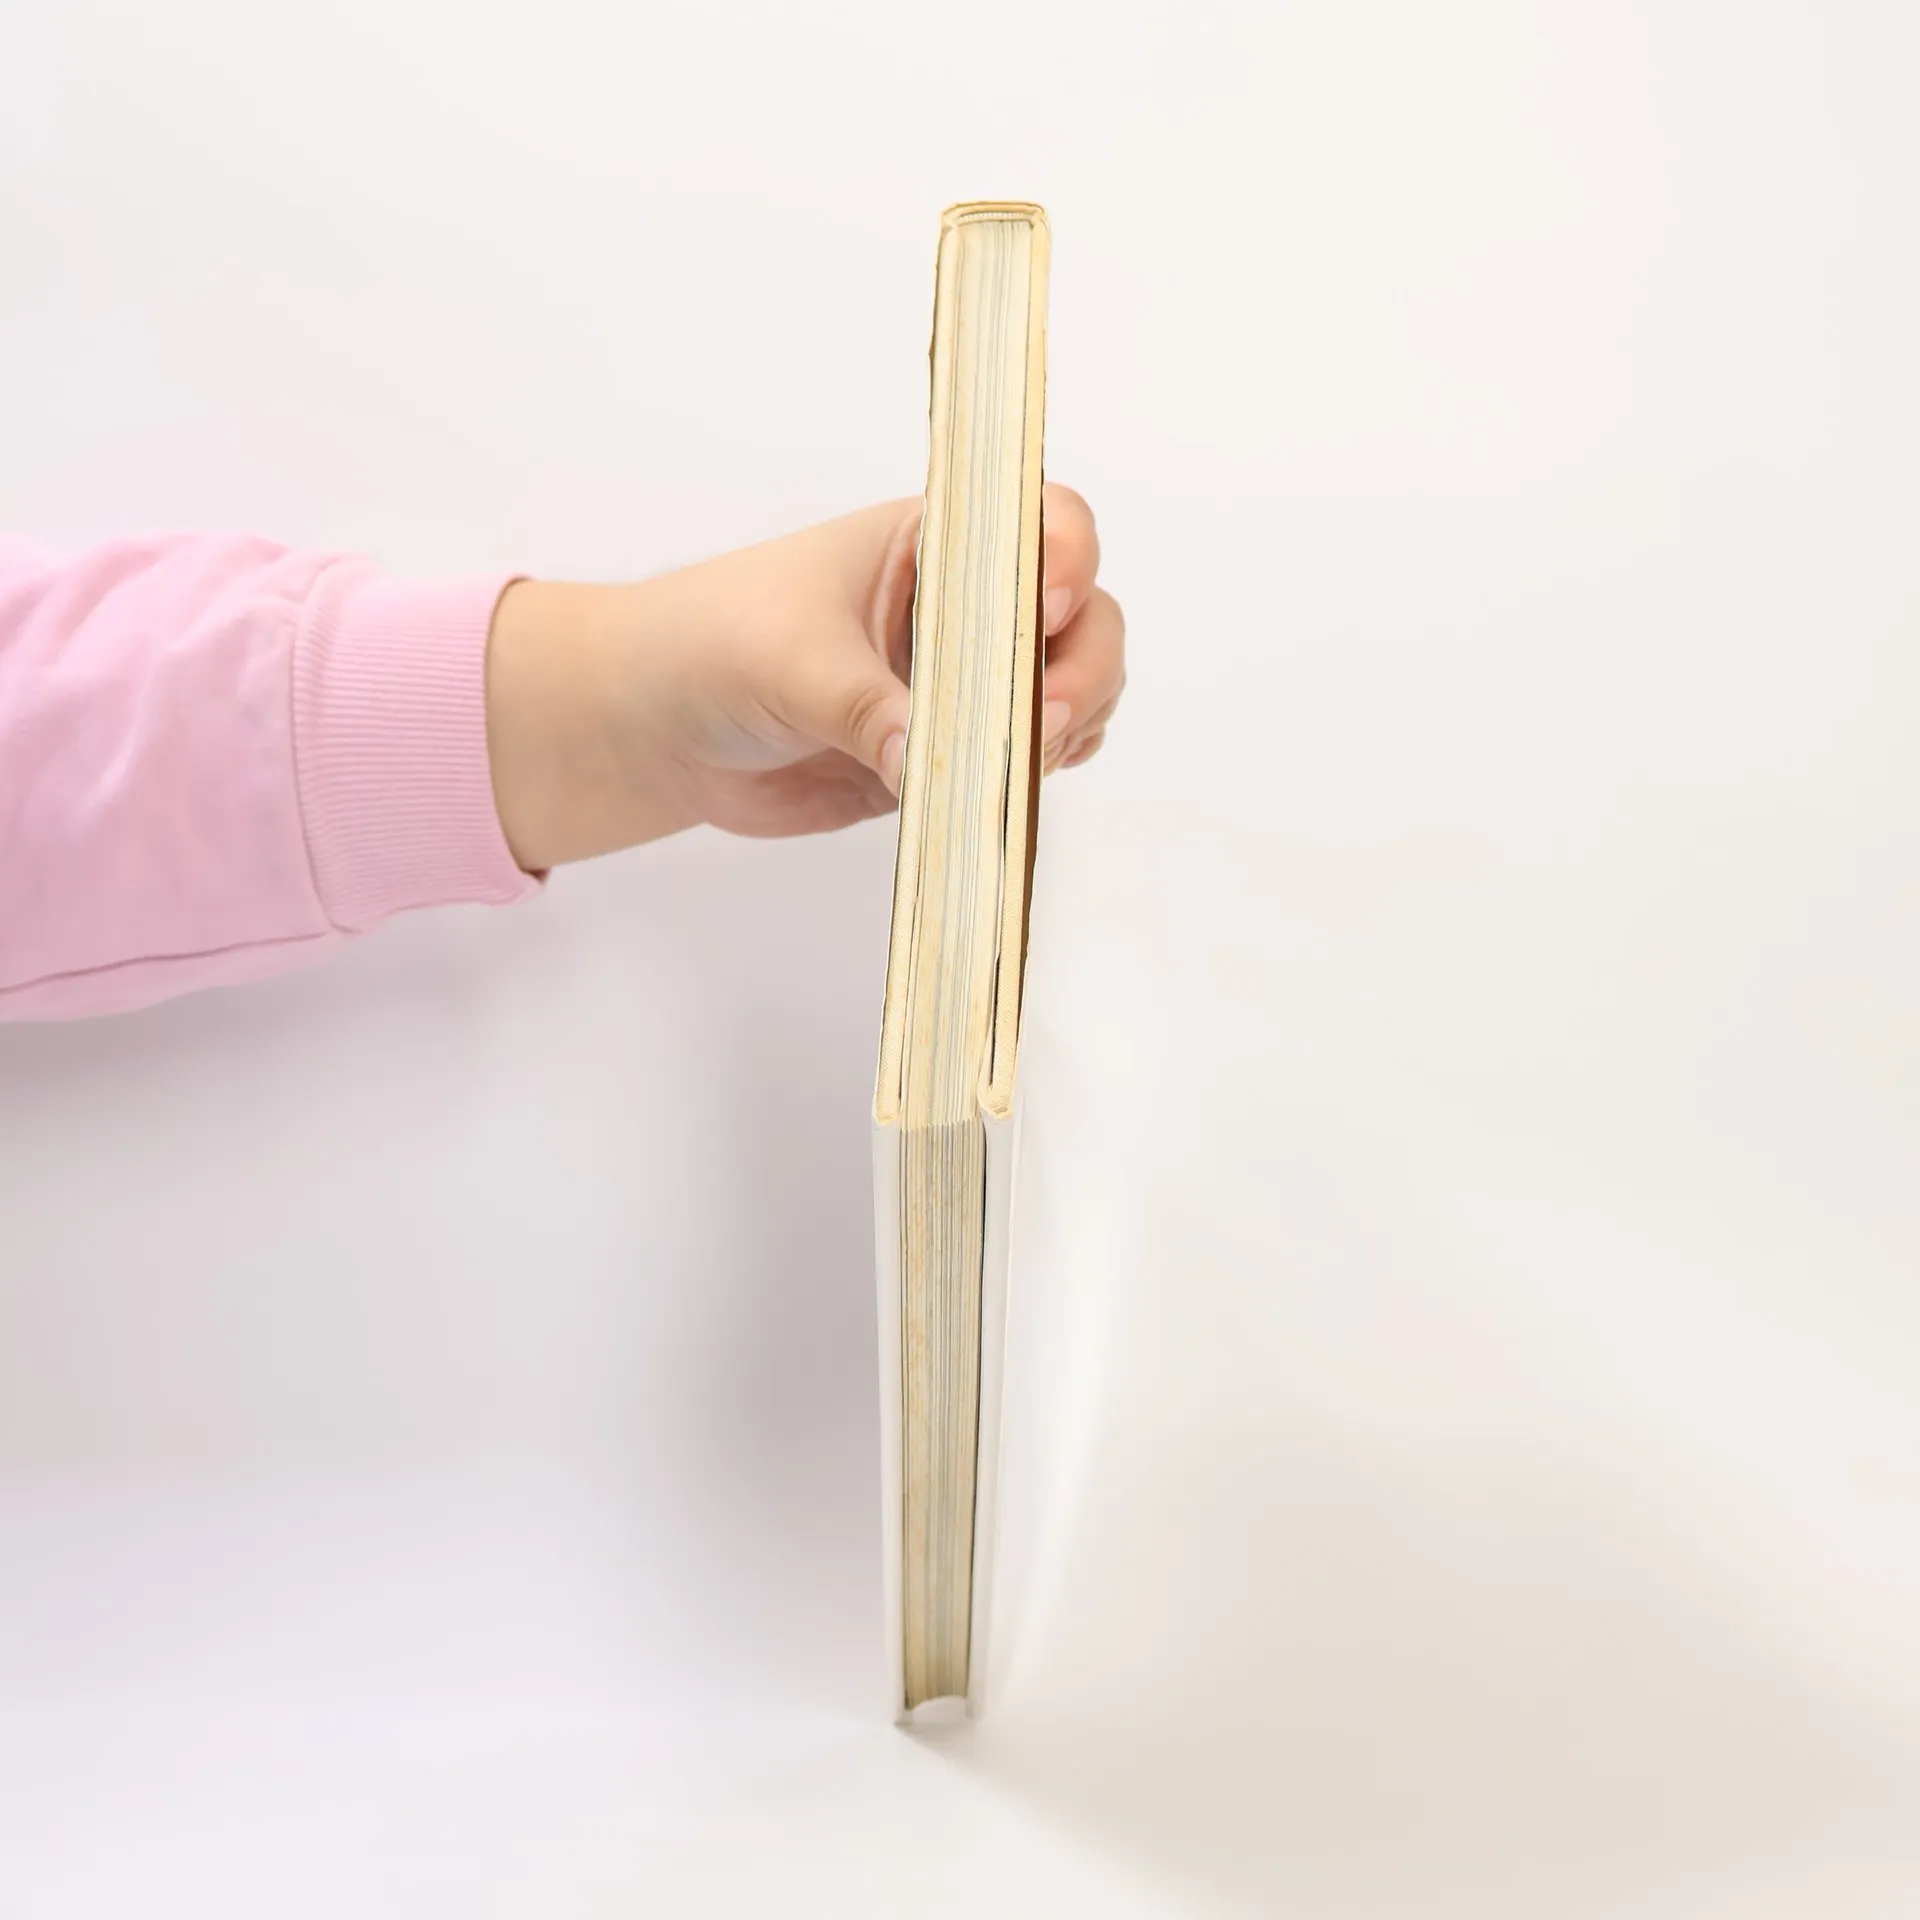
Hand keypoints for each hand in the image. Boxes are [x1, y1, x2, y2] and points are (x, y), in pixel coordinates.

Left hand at [485, 485, 1123, 868]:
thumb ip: (863, 710)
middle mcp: (964, 607)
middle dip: (1081, 669)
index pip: (1041, 523)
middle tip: (1039, 722)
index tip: (1045, 611)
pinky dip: (1039, 778)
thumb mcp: (788, 662)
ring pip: (1069, 694)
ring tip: (1022, 765)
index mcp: (932, 543)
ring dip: (1069, 728)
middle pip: (1083, 618)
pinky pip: (1026, 763)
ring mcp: (965, 683)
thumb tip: (926, 767)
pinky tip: (1015, 791)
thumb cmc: (709, 646)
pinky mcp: (950, 754)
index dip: (1069, 560)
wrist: (656, 727)